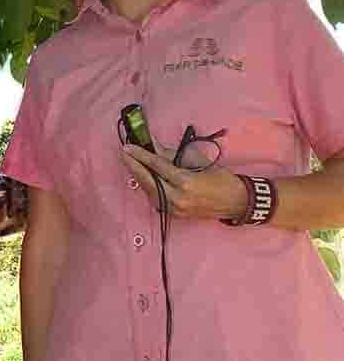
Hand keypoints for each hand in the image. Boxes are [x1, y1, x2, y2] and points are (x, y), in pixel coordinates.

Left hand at [121, 143, 247, 221]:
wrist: (235, 201)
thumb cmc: (219, 177)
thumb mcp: (197, 160)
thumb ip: (171, 154)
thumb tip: (152, 145)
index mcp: (186, 182)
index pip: (157, 166)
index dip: (141, 155)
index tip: (128, 146)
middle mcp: (178, 198)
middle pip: (148, 181)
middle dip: (133, 166)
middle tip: (123, 152)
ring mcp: (176, 209)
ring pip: (149, 191)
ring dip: (139, 176)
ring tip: (130, 162)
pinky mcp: (176, 215)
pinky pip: (156, 199)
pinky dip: (148, 187)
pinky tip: (143, 176)